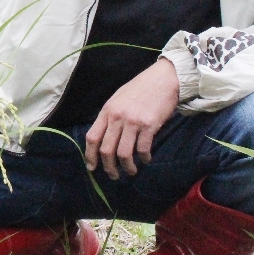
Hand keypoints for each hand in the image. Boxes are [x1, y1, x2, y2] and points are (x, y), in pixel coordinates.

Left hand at [84, 59, 178, 179]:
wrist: (163, 78)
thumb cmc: (140, 89)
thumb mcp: (118, 99)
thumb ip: (110, 117)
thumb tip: (104, 138)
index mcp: (107, 111)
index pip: (92, 137)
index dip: (90, 156)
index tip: (92, 167)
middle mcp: (117, 117)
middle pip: (106, 150)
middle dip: (108, 167)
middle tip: (113, 176)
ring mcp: (133, 121)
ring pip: (124, 153)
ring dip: (127, 167)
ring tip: (130, 171)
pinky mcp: (149, 125)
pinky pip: (143, 148)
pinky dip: (143, 158)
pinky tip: (145, 159)